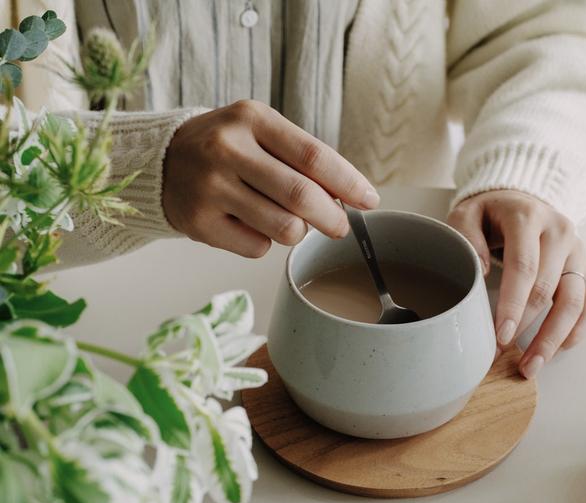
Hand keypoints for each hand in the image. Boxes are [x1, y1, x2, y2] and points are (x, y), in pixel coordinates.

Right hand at [162, 99, 379, 257]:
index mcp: (251, 119)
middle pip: (302, 197)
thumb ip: (301, 159)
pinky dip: (264, 242)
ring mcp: (211, 188)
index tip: (370, 201)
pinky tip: (250, 225)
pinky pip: (256, 247)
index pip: (314, 156)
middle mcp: (228, 150)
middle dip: (332, 218)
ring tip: (288, 221)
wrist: (162, 162)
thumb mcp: (260, 133)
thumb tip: (348, 198)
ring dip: (298, 232)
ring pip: (283, 228)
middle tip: (340, 227)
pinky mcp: (200, 223)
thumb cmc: (226, 148)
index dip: (349, 183)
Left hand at [448, 190, 585, 378]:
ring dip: (553, 338)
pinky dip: (577, 329)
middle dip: (526, 329)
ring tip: (531, 366)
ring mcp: (576, 251)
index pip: (524, 268)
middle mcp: (559, 233)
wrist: (519, 200)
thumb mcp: (466, 215)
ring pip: (574, 301)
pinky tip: (559, 349)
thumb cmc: (489, 214)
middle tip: (503, 357)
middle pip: (547, 289)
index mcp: (527, 219)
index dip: (513, 306)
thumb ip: (466, 237)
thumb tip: (480, 273)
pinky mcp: (585, 266)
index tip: (500, 335)